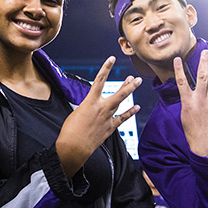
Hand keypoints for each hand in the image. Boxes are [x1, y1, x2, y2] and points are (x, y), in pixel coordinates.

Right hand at [55, 56, 140, 174]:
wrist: (73, 148)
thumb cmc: (70, 130)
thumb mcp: (76, 112)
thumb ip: (87, 106)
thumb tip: (92, 106)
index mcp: (90, 102)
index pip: (100, 80)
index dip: (106, 68)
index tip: (112, 59)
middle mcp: (101, 108)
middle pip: (119, 94)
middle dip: (129, 85)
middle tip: (136, 77)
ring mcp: (107, 118)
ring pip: (121, 103)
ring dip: (128, 93)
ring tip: (135, 84)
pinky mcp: (110, 128)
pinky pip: (122, 118)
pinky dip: (130, 113)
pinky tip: (136, 107)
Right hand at [174, 50, 207, 156]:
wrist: (205, 143)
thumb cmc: (193, 131)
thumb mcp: (184, 115)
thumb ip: (187, 101)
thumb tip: (189, 92)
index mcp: (187, 102)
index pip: (182, 82)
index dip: (179, 69)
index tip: (178, 59)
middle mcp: (199, 99)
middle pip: (201, 76)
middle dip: (202, 63)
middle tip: (203, 52)